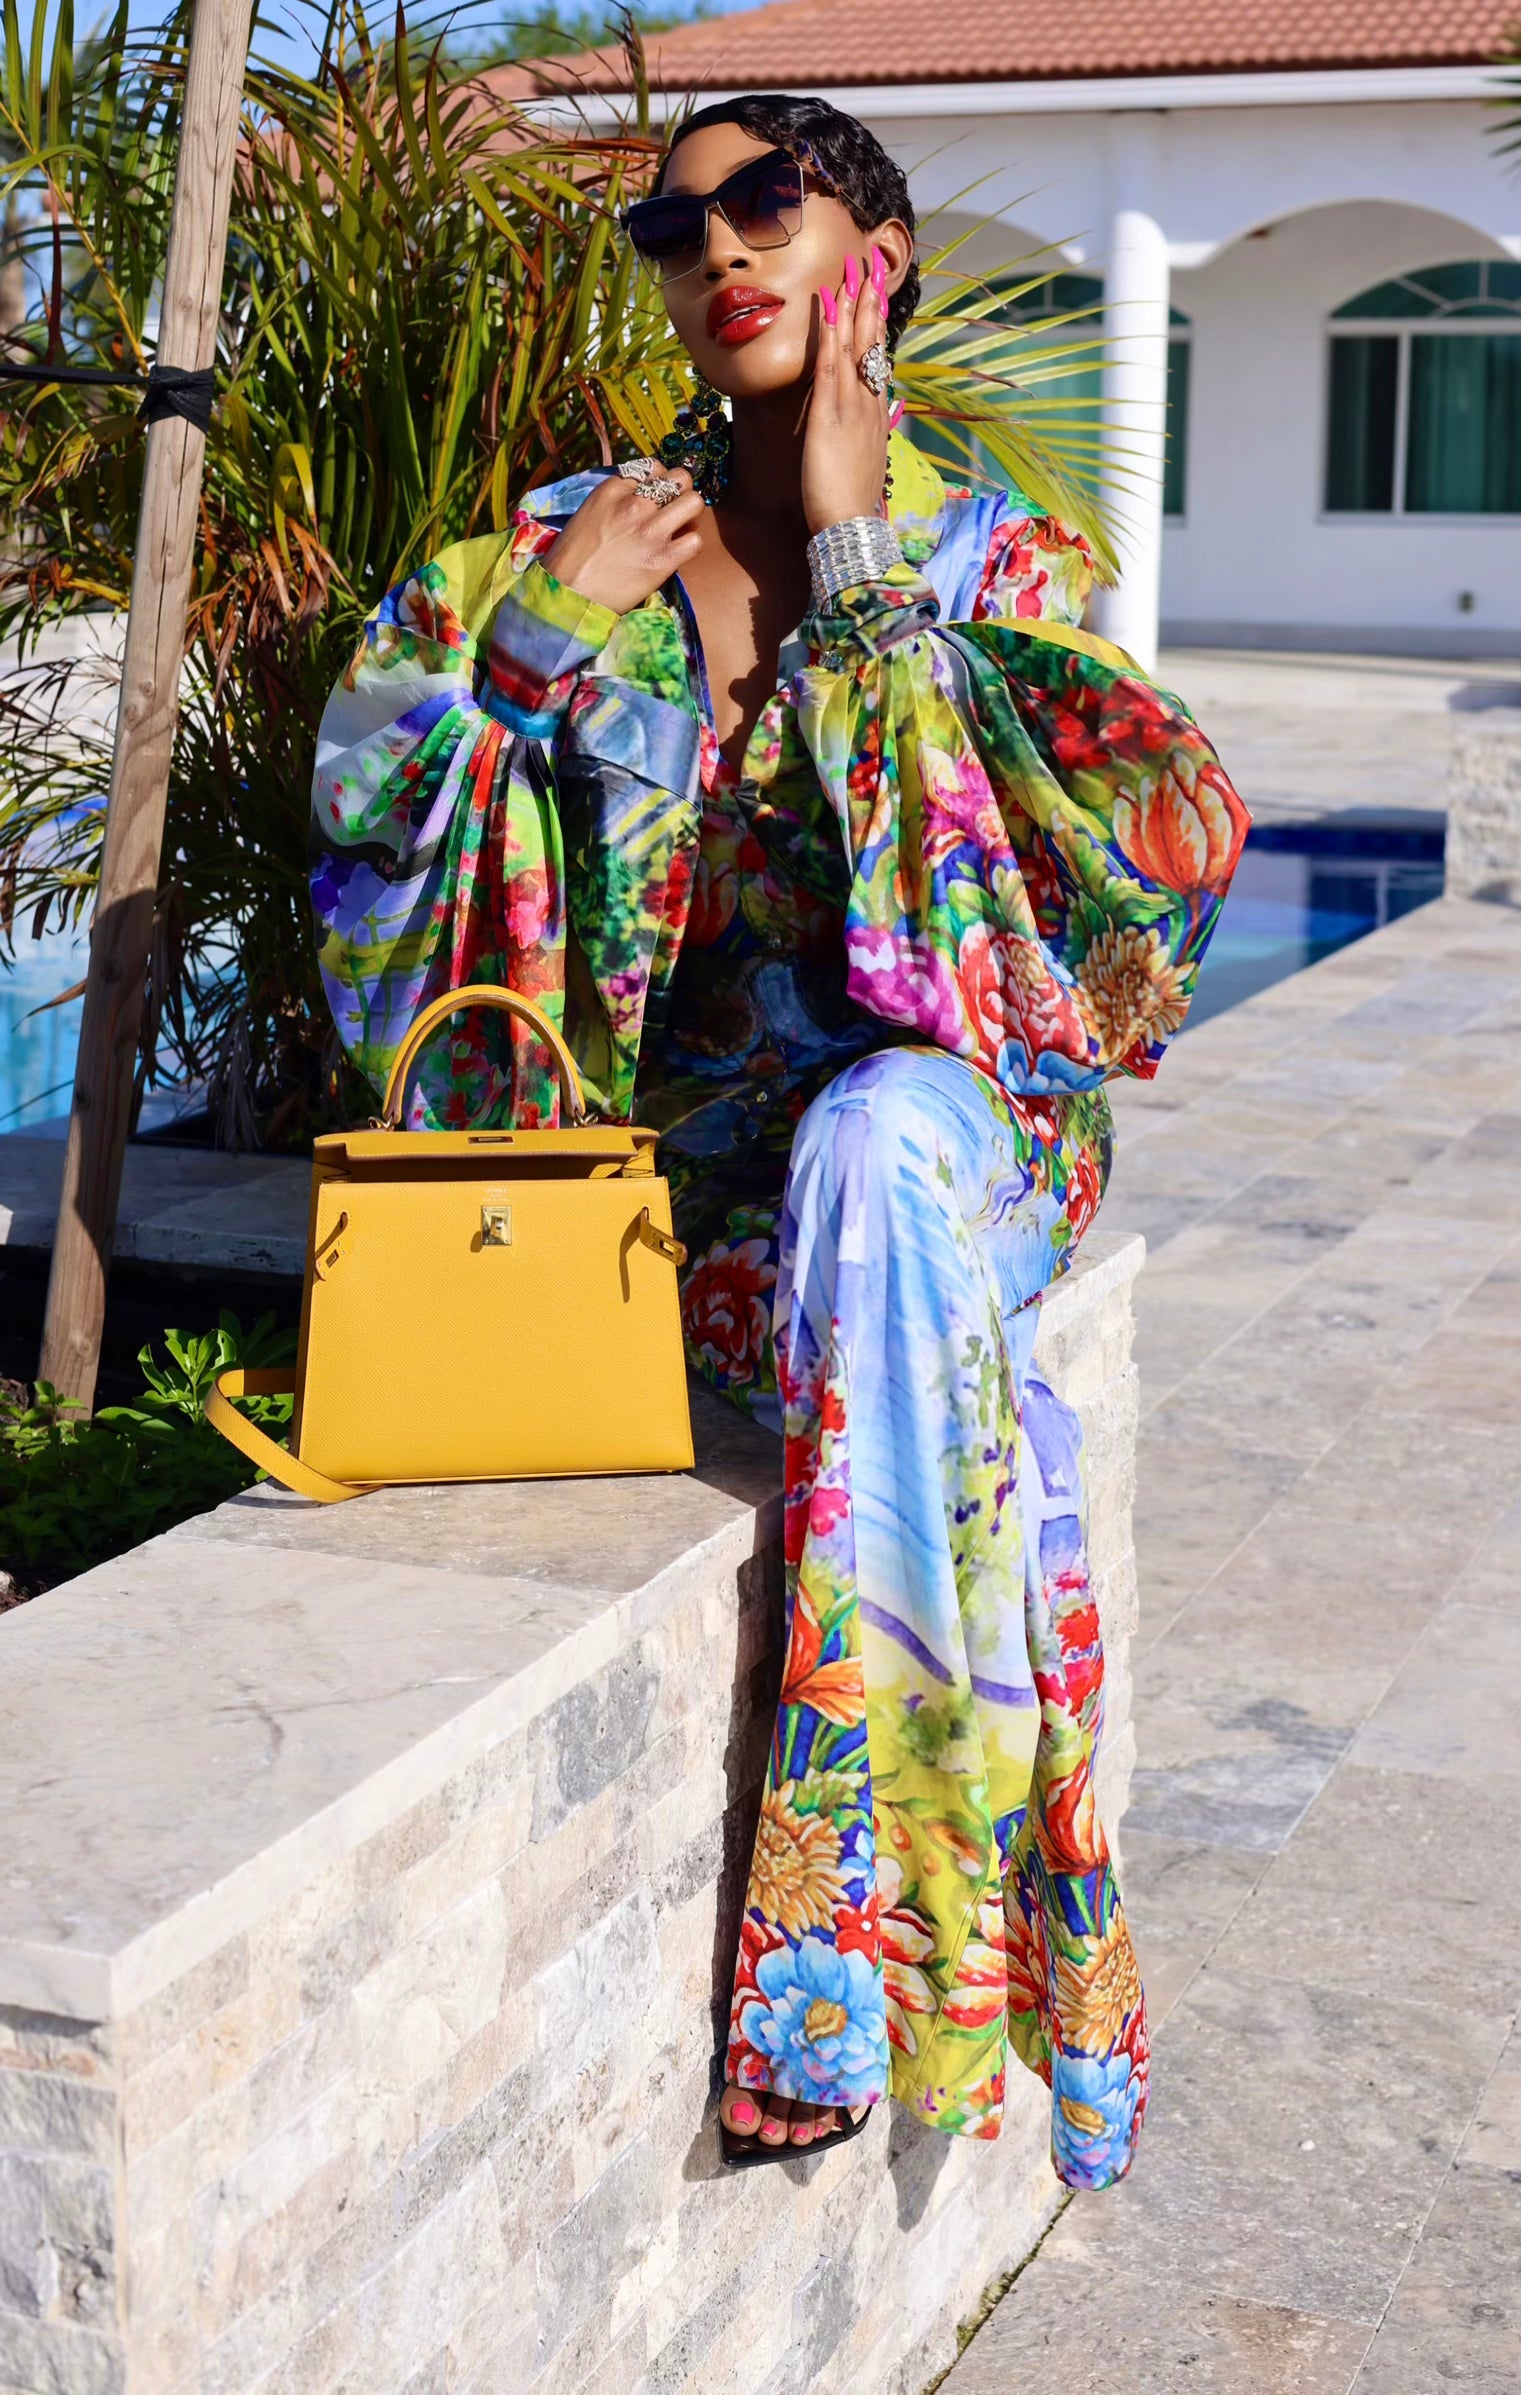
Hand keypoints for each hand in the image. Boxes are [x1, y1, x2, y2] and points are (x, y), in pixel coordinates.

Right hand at [542, 467, 703, 614]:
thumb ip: (616, 499)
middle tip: (673, 509)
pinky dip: (690, 545)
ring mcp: (651, 532)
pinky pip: (695, 540)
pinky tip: (678, 552)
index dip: (659, 482)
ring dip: (691, 514)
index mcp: (612, 490)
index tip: (655, 497)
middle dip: (680, 491)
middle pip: (679, 479)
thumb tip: (641, 496)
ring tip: (680, 528)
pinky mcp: (663, 560)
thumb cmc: (572, 558)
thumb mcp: (588, 513)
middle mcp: (634, 505)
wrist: (568, 595)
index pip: (654, 469)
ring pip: (694, 502)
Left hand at [802, 248, 891, 537]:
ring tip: (850, 270)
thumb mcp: (861, 470)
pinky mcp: (830, 415)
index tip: (875, 301)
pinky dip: (830, 331)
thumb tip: (864, 439)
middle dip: (869, 305)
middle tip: (866, 268)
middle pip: (871, 345)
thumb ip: (861, 447)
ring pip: (854, 346)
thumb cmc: (853, 509)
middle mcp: (869, 406)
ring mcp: (852, 408)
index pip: (877, 364)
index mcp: (876, 418)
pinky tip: (827, 304)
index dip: (876, 330)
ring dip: (852, 305)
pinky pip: (830, 364)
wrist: (852, 530)